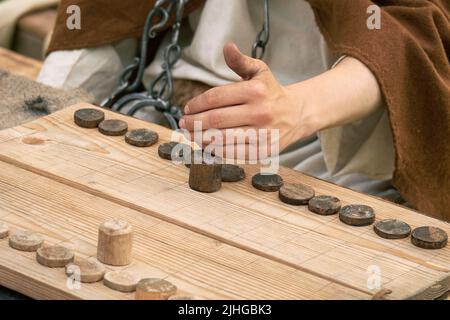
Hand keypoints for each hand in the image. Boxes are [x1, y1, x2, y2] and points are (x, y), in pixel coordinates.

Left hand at [179, 43, 310, 159]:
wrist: (297, 114)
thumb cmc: (271, 92)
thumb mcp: (259, 72)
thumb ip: (241, 61)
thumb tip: (227, 47)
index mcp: (256, 91)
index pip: (216, 97)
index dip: (197, 104)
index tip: (187, 108)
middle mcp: (260, 112)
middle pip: (216, 119)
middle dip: (194, 122)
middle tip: (183, 124)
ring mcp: (262, 134)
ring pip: (222, 138)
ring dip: (200, 138)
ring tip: (190, 135)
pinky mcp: (263, 151)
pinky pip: (233, 153)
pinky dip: (216, 151)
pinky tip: (207, 146)